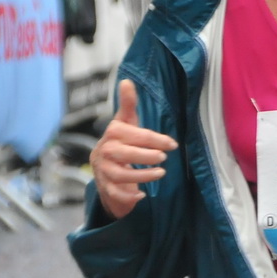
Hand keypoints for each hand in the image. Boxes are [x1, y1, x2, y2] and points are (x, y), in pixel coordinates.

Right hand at [90, 79, 177, 219]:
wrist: (104, 168)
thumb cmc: (120, 142)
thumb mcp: (125, 122)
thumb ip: (128, 104)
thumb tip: (126, 81)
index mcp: (112, 134)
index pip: (132, 135)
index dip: (153, 139)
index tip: (173, 144)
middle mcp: (104, 152)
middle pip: (123, 155)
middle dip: (145, 156)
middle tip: (164, 158)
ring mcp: (103, 171)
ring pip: (120, 175)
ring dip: (141, 175)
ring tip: (161, 173)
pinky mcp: (105, 188)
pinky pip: (114, 194)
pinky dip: (128, 196)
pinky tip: (142, 196)